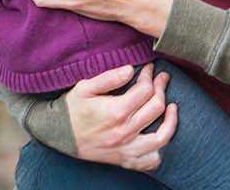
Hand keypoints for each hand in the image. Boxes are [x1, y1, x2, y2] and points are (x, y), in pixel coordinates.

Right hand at [63, 62, 178, 170]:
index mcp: (116, 111)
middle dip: (161, 88)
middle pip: (156, 107)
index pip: (145, 90)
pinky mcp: (124, 161)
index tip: (150, 68)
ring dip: (170, 120)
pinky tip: (159, 135)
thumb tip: (131, 69)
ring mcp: (126, 149)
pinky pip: (151, 160)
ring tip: (172, 107)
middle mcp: (124, 132)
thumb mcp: (85, 87)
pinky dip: (159, 150)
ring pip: (161, 136)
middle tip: (161, 79)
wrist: (58, 134)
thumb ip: (109, 77)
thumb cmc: (72, 108)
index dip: (150, 75)